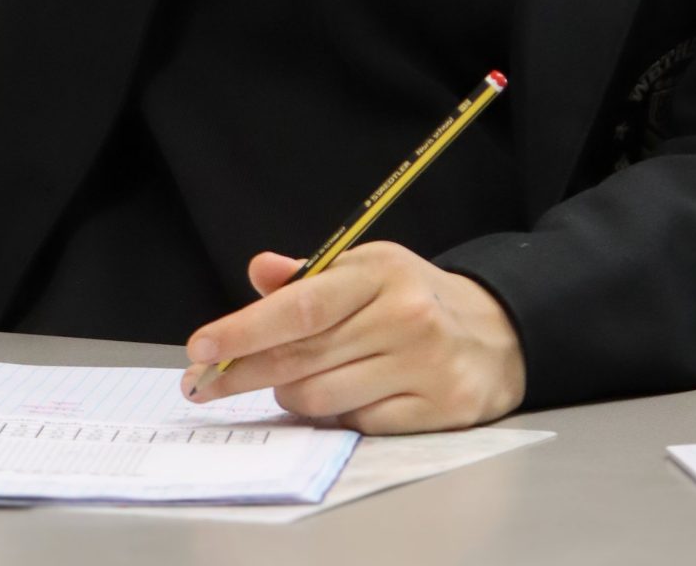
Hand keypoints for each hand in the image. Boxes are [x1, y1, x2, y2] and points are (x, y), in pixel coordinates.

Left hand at [181, 245, 526, 434]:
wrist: (495, 332)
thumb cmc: (413, 298)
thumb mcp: (367, 269)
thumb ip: (310, 276)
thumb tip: (259, 271)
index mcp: (380, 271)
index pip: (301, 304)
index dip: (244, 328)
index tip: (200, 348)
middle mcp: (403, 315)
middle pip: (302, 356)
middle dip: (243, 372)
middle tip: (205, 385)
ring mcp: (422, 364)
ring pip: (322, 397)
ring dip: (290, 395)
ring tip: (287, 383)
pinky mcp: (436, 408)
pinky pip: (357, 425)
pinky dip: (335, 417)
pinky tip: (338, 399)